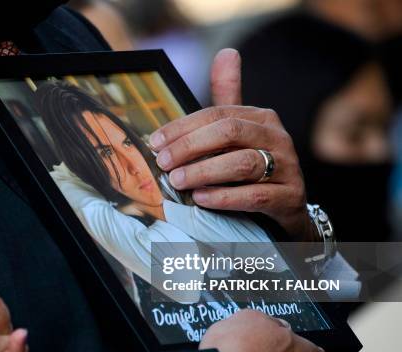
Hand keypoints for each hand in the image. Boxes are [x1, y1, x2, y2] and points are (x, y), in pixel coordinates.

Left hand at [149, 49, 314, 240]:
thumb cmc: (253, 163)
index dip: (183, 127)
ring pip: (242, 163)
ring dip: (203, 171)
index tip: (155, 142)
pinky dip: (224, 196)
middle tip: (163, 162)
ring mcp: (287, 167)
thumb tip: (227, 53)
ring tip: (177, 181)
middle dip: (190, 146)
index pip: (217, 114)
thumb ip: (227, 97)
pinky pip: (255, 195)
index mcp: (261, 118)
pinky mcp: (289, 196)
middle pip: (229, 132)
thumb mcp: (240, 131)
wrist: (286, 205)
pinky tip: (201, 198)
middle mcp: (277, 137)